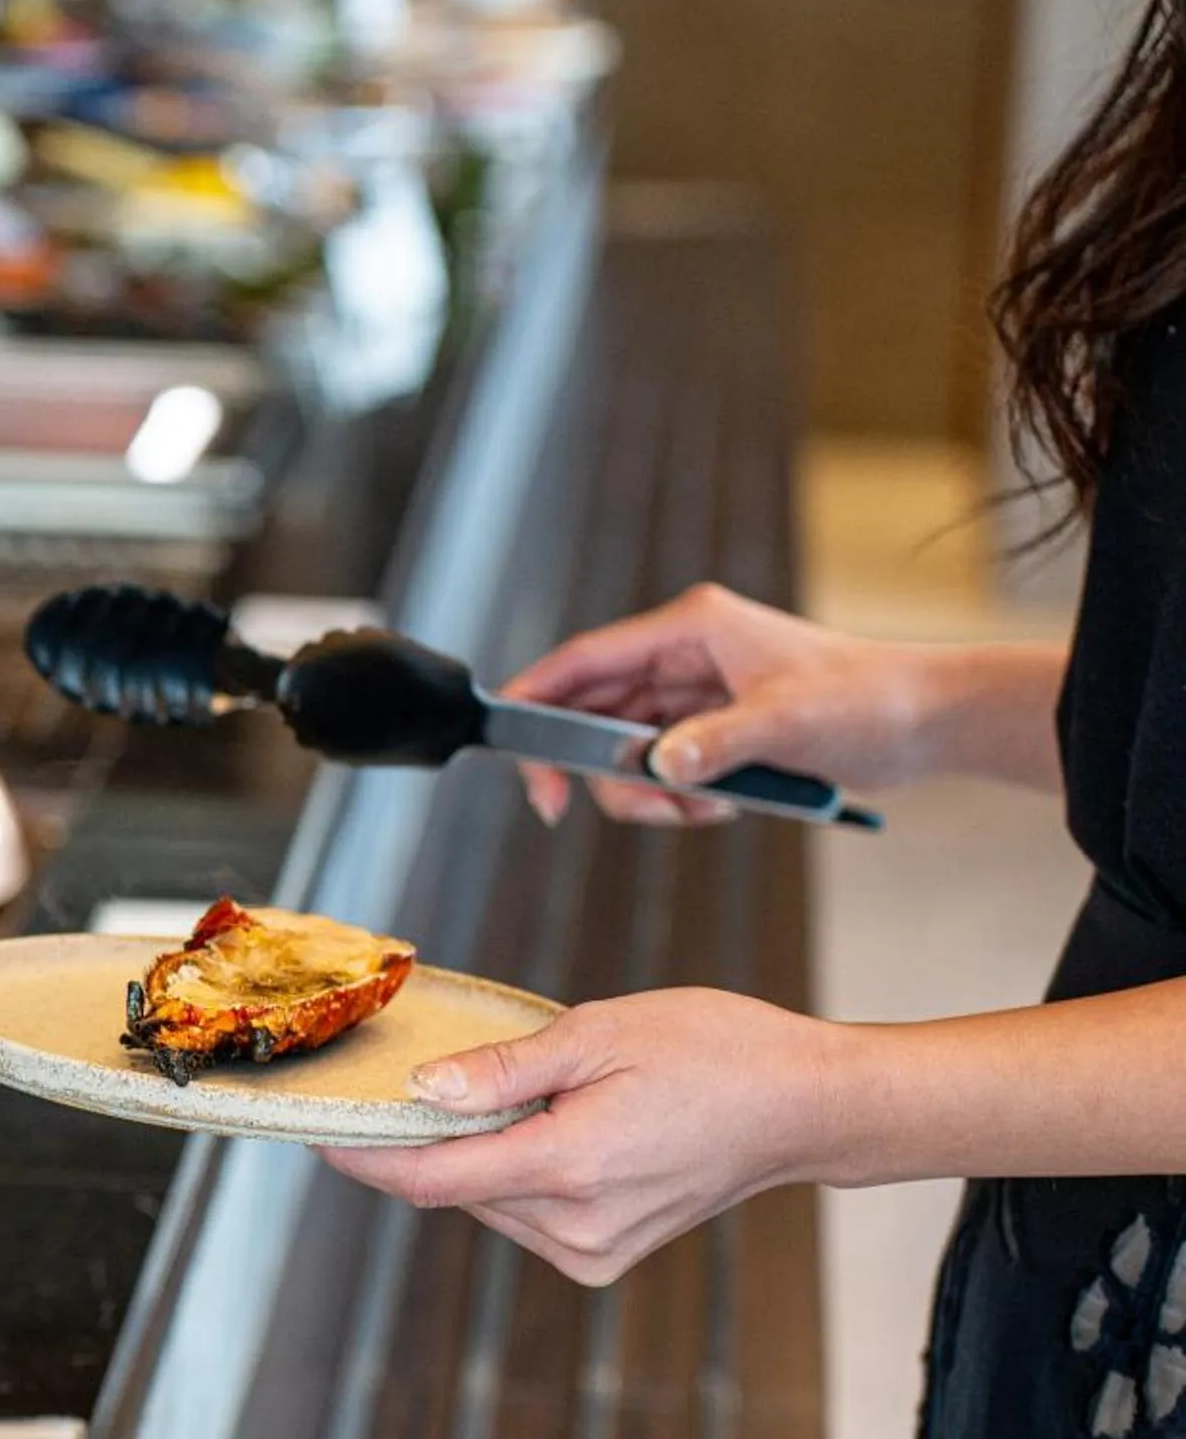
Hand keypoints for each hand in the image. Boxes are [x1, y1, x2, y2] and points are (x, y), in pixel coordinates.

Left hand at [320, 989, 847, 1285]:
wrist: (803, 1106)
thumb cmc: (716, 1052)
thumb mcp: (600, 1033)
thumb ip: (502, 1071)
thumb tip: (422, 1092)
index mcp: (571, 1168)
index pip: (431, 1179)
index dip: (364, 1155)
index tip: (318, 1130)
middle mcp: (576, 1227)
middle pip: (453, 1188)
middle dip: (426, 1138)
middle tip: (420, 1079)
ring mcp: (591, 1251)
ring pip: (485, 1202)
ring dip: (475, 1154)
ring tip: (523, 1094)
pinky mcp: (602, 1258)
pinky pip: (522, 1215)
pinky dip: (511, 1173)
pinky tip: (547, 1130)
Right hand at [504, 584, 946, 826]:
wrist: (925, 721)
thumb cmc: (867, 700)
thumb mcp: (788, 723)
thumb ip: (714, 745)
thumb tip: (655, 768)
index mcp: (689, 629)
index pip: (583, 661)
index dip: (535, 700)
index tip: (513, 752)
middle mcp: (682, 655)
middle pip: (591, 714)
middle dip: (593, 768)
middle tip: (587, 808)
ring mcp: (694, 693)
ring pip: (623, 750)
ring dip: (646, 793)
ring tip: (700, 808)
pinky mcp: (710, 728)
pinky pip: (660, 770)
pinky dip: (678, 798)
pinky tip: (724, 803)